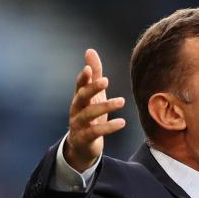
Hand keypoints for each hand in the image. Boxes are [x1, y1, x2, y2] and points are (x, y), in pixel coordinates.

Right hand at [65, 49, 125, 171]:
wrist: (82, 146)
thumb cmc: (90, 118)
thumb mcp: (93, 97)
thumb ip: (93, 76)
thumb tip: (90, 51)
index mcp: (79, 99)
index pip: (79, 86)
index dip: (83, 78)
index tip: (89, 68)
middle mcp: (76, 110)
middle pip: (81, 97)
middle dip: (92, 88)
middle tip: (106, 81)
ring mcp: (79, 125)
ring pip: (89, 114)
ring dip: (105, 107)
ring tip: (122, 101)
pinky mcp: (85, 138)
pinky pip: (96, 132)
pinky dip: (109, 127)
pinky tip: (122, 122)